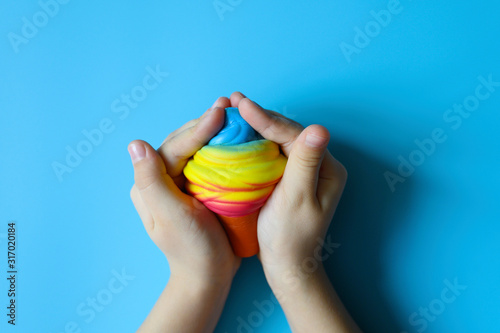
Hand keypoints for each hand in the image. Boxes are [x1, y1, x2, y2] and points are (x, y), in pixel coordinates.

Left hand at [129, 97, 240, 285]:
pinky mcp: (197, 187)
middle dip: (205, 122)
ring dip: (214, 130)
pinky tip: (235, 135)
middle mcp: (161, 179)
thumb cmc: (192, 249)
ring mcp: (180, 183)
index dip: (197, 129)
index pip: (174, 148)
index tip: (221, 112)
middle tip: (229, 105)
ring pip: (196, 148)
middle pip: (183, 142)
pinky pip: (208, 160)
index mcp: (150, 184)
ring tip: (233, 113)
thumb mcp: (170, 216)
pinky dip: (221, 146)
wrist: (209, 274)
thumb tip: (136, 144)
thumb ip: (151, 181)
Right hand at [230, 92, 358, 331]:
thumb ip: (306, 163)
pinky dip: (255, 140)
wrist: (287, 264)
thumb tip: (319, 127)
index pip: (294, 134)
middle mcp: (319, 163)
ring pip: (278, 138)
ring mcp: (304, 169)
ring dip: (256, 124)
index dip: (267, 118)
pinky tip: (239, 132)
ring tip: (232, 109)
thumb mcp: (298, 200)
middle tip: (232, 100)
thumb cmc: (291, 237)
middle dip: (260, 115)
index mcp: (328, 167)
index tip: (241, 104)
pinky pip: (272, 151)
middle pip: (287, 131)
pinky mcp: (289, 176)